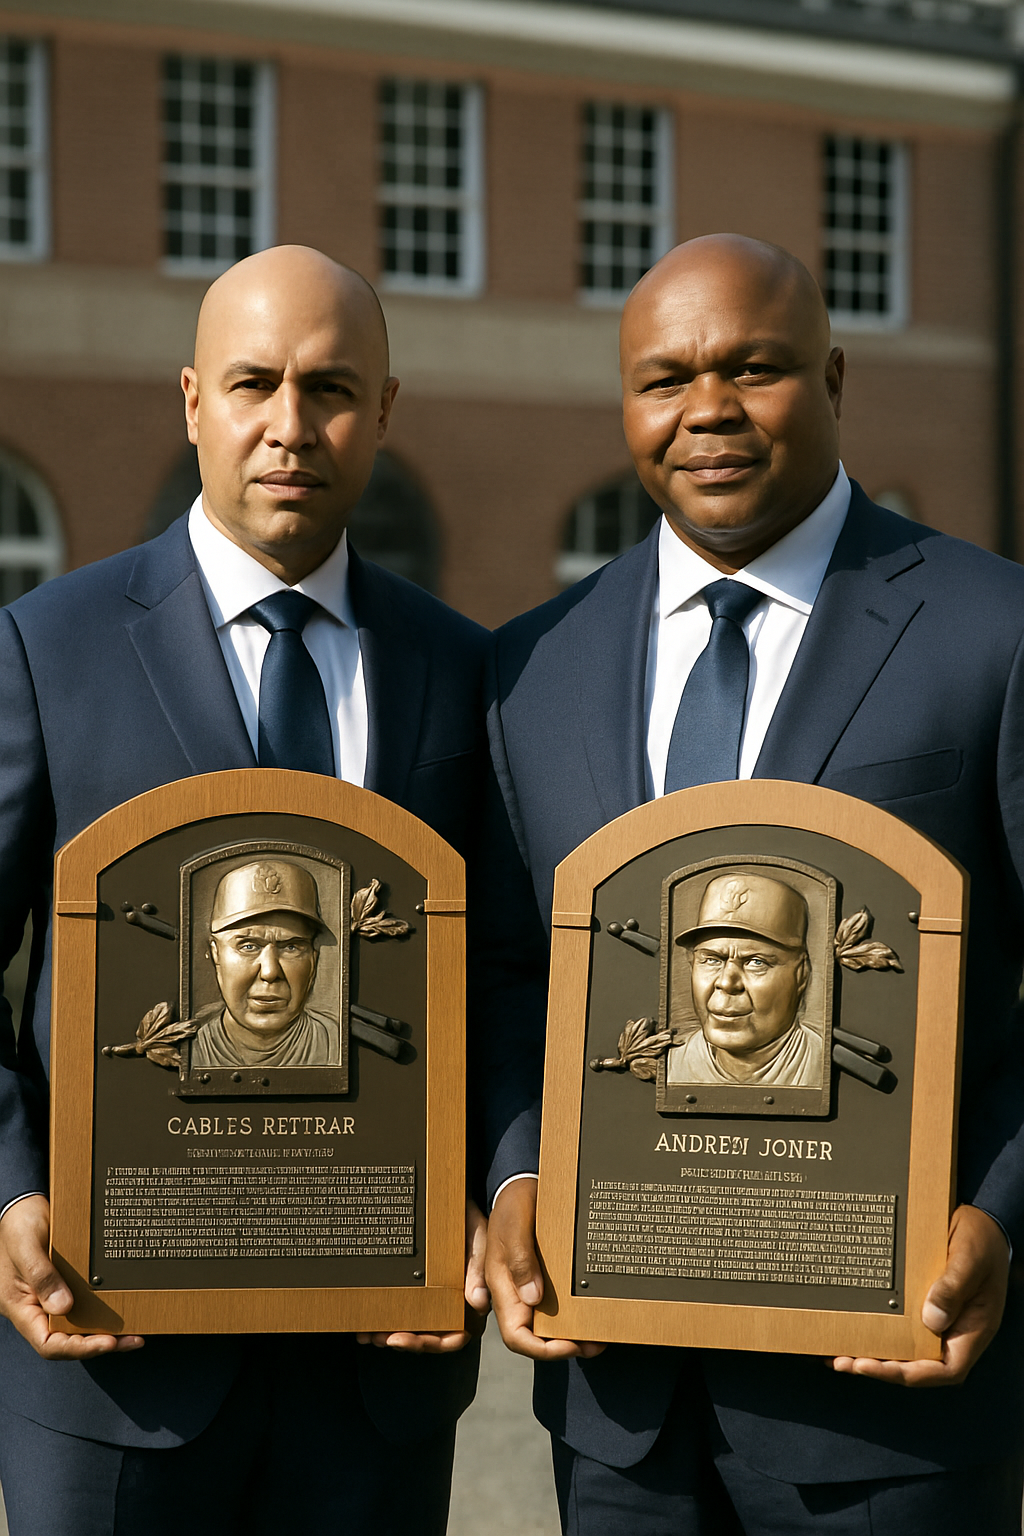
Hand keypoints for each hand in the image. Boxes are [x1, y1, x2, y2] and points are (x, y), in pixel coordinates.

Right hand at [0, 1195, 142, 1359]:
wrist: (23, 1202)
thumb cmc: (19, 1222)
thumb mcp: (26, 1246)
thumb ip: (42, 1276)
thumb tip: (64, 1307)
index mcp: (22, 1306)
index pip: (48, 1343)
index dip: (78, 1348)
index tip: (107, 1342)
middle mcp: (37, 1307)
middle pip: (67, 1339)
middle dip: (99, 1344)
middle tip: (133, 1340)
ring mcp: (50, 1297)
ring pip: (78, 1326)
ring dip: (104, 1331)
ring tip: (134, 1333)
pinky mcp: (63, 1284)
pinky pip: (83, 1305)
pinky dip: (101, 1311)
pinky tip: (122, 1310)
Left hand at [356, 1197, 489, 1352]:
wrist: (458, 1199)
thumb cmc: (472, 1223)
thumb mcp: (479, 1242)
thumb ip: (477, 1270)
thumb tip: (476, 1302)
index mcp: (470, 1301)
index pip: (454, 1337)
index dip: (428, 1344)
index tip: (401, 1339)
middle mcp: (452, 1304)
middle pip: (428, 1335)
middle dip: (402, 1340)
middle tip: (377, 1336)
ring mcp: (434, 1295)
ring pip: (413, 1324)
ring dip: (389, 1331)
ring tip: (367, 1331)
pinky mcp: (419, 1282)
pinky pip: (403, 1302)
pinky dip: (386, 1310)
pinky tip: (368, 1312)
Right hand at [485, 1177, 604, 1360]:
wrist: (520, 1185)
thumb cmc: (514, 1204)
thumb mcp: (514, 1227)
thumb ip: (520, 1261)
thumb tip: (532, 1298)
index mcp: (501, 1286)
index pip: (515, 1335)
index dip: (542, 1349)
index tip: (570, 1345)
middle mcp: (514, 1292)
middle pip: (533, 1337)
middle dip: (563, 1347)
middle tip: (595, 1344)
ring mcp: (527, 1286)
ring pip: (545, 1325)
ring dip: (570, 1335)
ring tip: (598, 1336)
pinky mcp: (540, 1278)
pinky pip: (554, 1306)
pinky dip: (571, 1315)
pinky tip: (589, 1312)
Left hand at [829, 1204, 1008, 1386]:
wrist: (984, 1218)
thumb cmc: (983, 1238)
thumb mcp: (970, 1257)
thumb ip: (953, 1287)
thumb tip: (931, 1320)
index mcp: (972, 1328)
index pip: (944, 1369)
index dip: (908, 1373)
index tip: (873, 1365)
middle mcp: (955, 1329)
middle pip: (919, 1364)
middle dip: (881, 1366)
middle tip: (843, 1361)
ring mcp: (940, 1318)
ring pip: (907, 1347)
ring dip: (876, 1352)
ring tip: (841, 1353)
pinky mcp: (925, 1302)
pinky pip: (902, 1323)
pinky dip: (879, 1328)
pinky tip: (855, 1324)